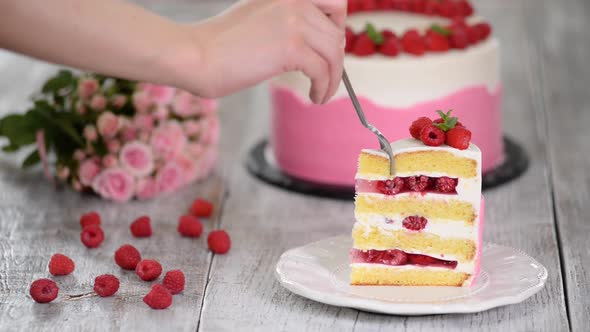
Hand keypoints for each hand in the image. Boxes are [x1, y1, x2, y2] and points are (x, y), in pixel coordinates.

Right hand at [180, 0, 346, 103]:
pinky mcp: (291, 47)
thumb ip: (284, 23)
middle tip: (327, 77)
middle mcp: (293, 1)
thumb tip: (312, 45)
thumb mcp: (257, 20)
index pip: (334, 1)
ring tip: (323, 94)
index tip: (331, 48)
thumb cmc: (217, 45)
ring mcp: (293, 22)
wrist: (195, 55)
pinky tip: (315, 97)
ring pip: (334, 53)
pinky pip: (323, 71)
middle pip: (337, 32)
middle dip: (336, 59)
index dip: (338, 25)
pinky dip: (324, 88)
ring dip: (333, 78)